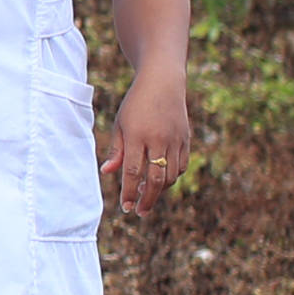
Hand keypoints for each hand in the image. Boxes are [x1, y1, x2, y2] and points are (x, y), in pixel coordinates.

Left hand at [109, 75, 191, 212]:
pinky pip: (181, 166)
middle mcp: (159, 140)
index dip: (129, 192)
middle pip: (155, 179)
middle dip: (147, 200)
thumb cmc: (136, 104)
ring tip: (146, 195)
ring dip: (159, 190)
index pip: (132, 172)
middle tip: (139, 212)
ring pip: (170, 176)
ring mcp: (175, 140)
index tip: (125, 207)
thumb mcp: (120, 124)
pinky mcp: (186, 139)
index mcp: (138, 136)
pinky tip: (161, 180)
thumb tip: (107, 173)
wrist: (162, 82)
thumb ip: (117, 150)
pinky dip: (172, 177)